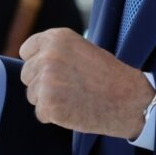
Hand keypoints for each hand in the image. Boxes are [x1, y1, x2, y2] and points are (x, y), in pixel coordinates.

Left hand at [19, 28, 153, 139]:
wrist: (129, 100)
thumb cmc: (107, 75)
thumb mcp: (80, 49)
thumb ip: (55, 51)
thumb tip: (30, 58)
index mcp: (56, 38)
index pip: (26, 51)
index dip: (39, 63)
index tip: (54, 70)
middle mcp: (48, 56)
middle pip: (27, 74)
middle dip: (42, 83)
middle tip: (69, 87)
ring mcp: (46, 81)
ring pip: (32, 95)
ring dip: (48, 100)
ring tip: (74, 97)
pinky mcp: (49, 105)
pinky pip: (41, 113)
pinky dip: (55, 116)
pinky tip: (74, 110)